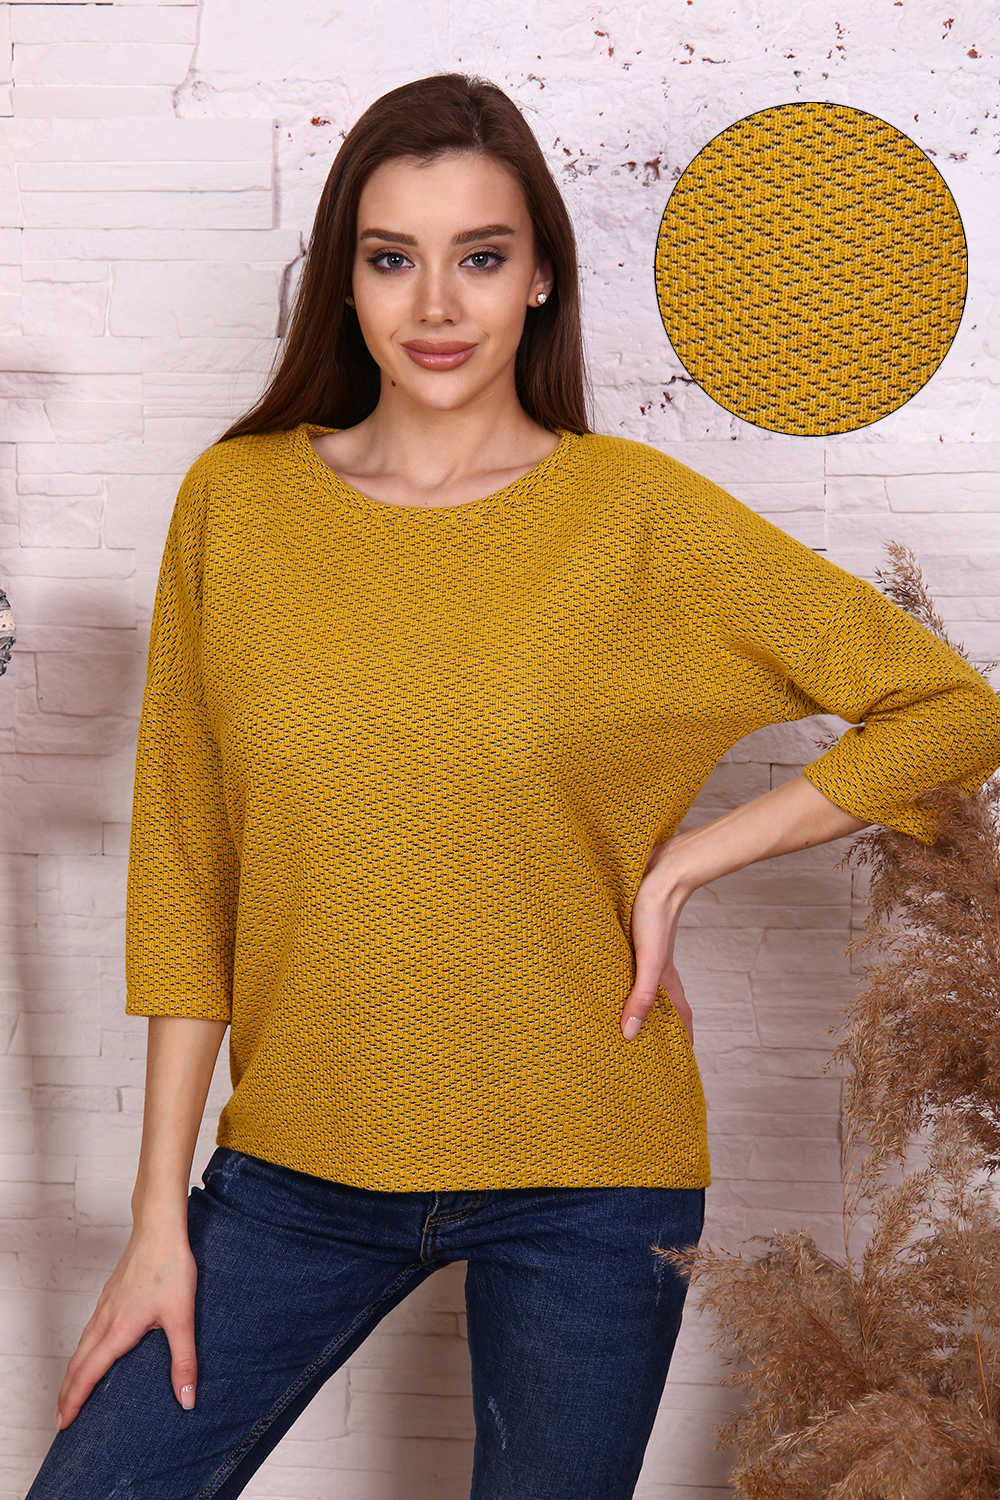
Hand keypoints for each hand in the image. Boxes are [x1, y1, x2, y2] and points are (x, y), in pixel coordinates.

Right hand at [55, 1226, 197, 1430]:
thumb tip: (186, 1399)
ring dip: (73, 1372)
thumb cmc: (170, 1268)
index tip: (63, 1424)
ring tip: (71, 1390)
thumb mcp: (182, 1316)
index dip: (75, 1402)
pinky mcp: (110, 1293)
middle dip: (67, 1393)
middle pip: (78, 1364)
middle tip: (61, 1419)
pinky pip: (89, 1329)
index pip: (89, 1374)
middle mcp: (105, 1320)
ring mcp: (105, 1305)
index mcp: (119, 1330)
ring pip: (81, 1345)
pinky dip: (82, 1349)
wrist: (159, 1228)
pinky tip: (92, 1348)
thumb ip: (184, 1360)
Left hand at [620, 840, 693, 1043]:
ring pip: (643, 983)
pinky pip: (628, 962)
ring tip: (620, 1016)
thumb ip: (641, 994)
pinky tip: (606, 972)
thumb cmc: (655, 913)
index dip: (683, 1038)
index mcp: (666, 978)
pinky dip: (621, 975)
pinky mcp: (632, 934)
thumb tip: (630, 1032)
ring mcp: (645, 951)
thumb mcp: (649, 959)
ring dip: (636, 1000)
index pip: (681, 1016)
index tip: (681, 1060)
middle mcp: (657, 968)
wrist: (660, 870)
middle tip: (644, 1047)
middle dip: (657, 1026)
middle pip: (661, 1003)